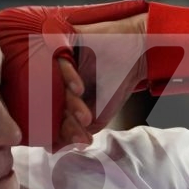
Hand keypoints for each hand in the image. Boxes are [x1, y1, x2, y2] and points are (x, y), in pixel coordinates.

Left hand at [0, 1, 188, 149]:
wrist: (139, 50)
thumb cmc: (119, 79)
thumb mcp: (99, 114)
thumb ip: (76, 131)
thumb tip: (53, 149)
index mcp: (59, 92)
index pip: (51, 113)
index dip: (61, 130)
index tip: (76, 141)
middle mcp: (54, 75)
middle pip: (50, 100)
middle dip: (67, 120)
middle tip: (84, 128)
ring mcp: (56, 58)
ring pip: (52, 83)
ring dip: (68, 102)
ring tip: (85, 114)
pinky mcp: (62, 40)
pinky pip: (56, 59)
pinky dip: (67, 75)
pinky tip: (79, 87)